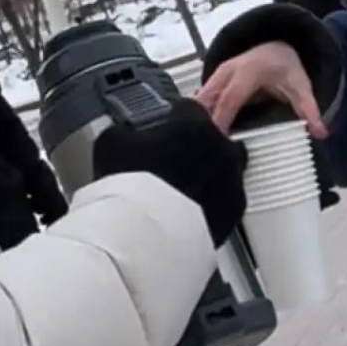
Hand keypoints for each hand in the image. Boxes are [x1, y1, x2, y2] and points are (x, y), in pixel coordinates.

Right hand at [93, 99, 247, 246]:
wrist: (147, 237)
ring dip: (206, 173)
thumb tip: (123, 131)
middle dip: (194, 147)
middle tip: (171, 161)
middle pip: (211, 137)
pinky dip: (212, 200)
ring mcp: (232, 178)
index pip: (187, 107)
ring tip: (178, 188)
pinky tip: (188, 208)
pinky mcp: (235, 209)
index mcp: (194, 123)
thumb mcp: (111, 143)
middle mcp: (221, 146)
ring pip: (223, 168)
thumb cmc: (132, 190)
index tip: (165, 127)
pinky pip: (226, 197)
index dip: (172, 119)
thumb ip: (125, 130)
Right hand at [196, 41, 328, 138]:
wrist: (275, 47)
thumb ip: (310, 109)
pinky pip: (200, 101)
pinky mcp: (212, 81)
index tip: (220, 141)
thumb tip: (321, 133)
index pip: (231, 98)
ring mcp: (217, 74)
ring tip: (201, 147)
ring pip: (201, 100)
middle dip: (204, 123)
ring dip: (199, 121)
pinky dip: (199, 117)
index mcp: (250, 71)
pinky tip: (201, 136)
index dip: (222, 119)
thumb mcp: (301, 86)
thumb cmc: (286, 69)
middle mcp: (229, 70)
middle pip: (210, 100)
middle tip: (205, 150)